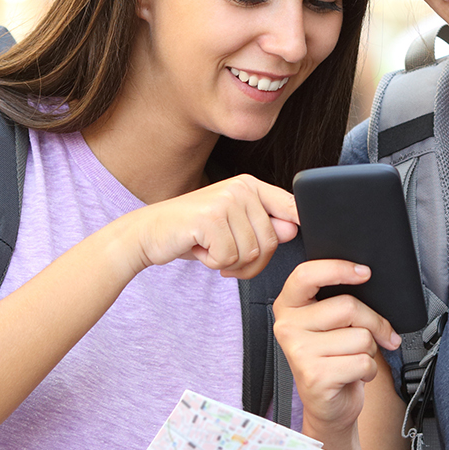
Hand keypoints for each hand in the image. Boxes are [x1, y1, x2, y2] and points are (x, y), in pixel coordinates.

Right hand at [123, 175, 298, 279]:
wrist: (148, 233)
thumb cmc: (192, 233)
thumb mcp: (233, 229)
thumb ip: (263, 228)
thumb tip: (294, 229)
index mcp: (250, 186)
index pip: (290, 206)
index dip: (299, 224)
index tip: (301, 232)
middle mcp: (241, 188)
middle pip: (271, 241)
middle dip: (251, 262)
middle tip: (225, 256)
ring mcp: (225, 200)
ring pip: (251, 253)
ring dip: (230, 263)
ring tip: (209, 248)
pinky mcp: (209, 218)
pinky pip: (228, 258)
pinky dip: (213, 263)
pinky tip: (199, 248)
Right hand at [273, 258, 397, 439]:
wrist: (327, 405)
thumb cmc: (332, 358)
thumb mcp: (330, 323)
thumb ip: (340, 302)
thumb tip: (371, 286)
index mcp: (289, 306)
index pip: (306, 275)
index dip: (339, 268)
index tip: (364, 273)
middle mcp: (287, 327)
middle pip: (348, 306)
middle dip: (374, 322)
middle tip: (377, 334)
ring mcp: (299, 352)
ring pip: (361, 336)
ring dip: (371, 350)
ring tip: (354, 358)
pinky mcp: (315, 376)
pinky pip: (363, 362)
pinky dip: (370, 370)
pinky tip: (354, 374)